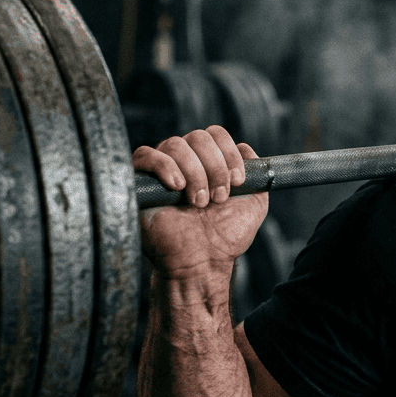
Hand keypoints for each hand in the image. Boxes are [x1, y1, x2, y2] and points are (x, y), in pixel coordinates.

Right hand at [133, 126, 266, 280]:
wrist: (202, 263)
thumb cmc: (224, 237)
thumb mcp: (253, 204)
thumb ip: (257, 175)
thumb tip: (246, 147)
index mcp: (207, 161)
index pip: (215, 134)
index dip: (229, 153)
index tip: (238, 180)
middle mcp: (183, 161)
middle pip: (197, 137)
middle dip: (215, 166)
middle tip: (219, 197)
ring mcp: (160, 171)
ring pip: (174, 144)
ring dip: (194, 172)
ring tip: (199, 202)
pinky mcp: (138, 183)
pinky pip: (144, 155)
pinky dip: (164, 166)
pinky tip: (178, 187)